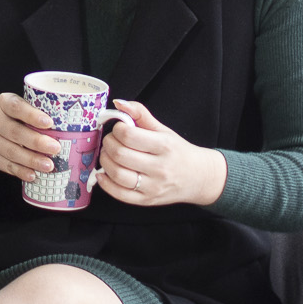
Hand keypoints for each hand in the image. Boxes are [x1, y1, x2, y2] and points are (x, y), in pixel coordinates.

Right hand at [0, 92, 62, 182]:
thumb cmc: (10, 120)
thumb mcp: (17, 110)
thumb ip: (34, 113)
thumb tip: (66, 126)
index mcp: (4, 103)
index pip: (16, 106)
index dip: (32, 115)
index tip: (49, 123)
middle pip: (15, 132)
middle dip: (37, 142)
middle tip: (55, 148)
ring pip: (11, 151)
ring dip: (32, 160)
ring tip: (48, 165)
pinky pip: (6, 165)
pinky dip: (21, 171)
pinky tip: (33, 175)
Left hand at [94, 99, 227, 206]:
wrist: (198, 177)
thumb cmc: (178, 151)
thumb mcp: (163, 130)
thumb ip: (140, 114)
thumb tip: (119, 103)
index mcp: (164, 145)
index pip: (129, 135)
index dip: (117, 129)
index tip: (118, 128)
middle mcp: (159, 167)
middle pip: (121, 155)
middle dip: (108, 144)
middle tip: (111, 141)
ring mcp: (153, 186)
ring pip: (118, 174)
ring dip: (105, 161)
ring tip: (108, 154)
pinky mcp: (147, 200)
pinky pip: (120, 194)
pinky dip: (106, 183)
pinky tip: (103, 173)